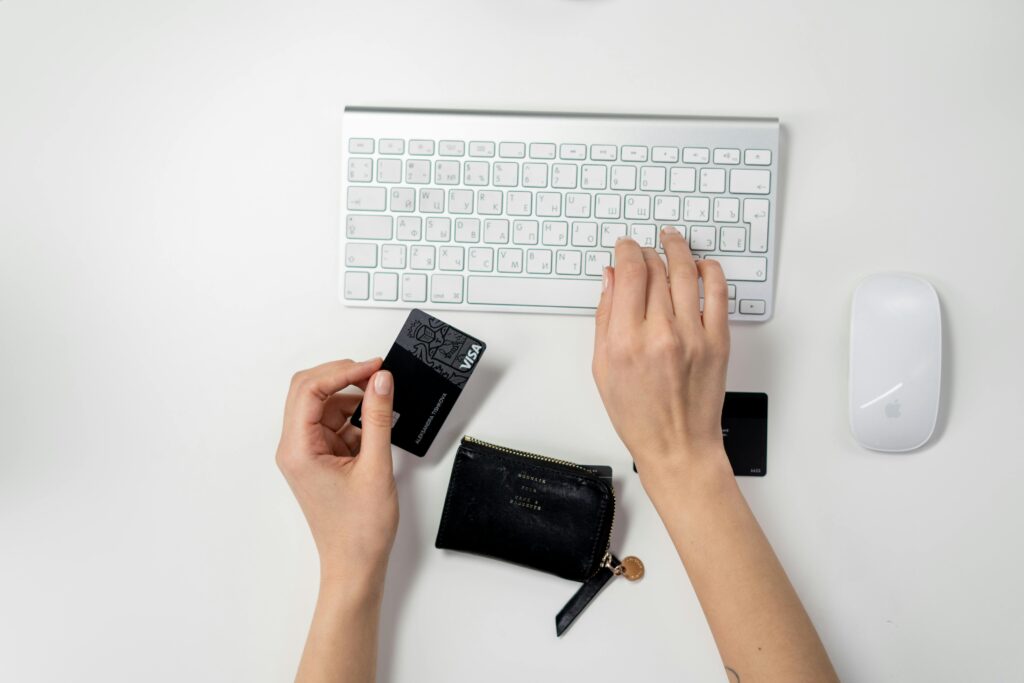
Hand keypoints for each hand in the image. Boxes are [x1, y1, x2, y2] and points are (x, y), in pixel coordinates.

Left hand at [276, 358, 397, 586]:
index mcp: (298, 449)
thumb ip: (378, 417)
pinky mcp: (320, 458)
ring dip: (352, 399)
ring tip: (383, 404)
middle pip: (310, 391)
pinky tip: (376, 426)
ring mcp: (306, 453)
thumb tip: (381, 381)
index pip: (310, 390)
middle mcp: (295, 448)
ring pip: (324, 406)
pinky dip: (355, 419)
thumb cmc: (359, 530)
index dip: (343, 371)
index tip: (374, 367)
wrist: (355, 565)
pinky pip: (334, 424)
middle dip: (343, 377)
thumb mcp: (376, 466)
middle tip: (376, 374)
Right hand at [592, 228, 730, 489]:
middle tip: (644, 248)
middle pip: (656, 269)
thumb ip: (605, 319)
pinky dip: (710, 271)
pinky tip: (701, 265)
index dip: (627, 251)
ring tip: (672, 240)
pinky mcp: (718, 341)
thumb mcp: (603, 369)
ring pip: (686, 273)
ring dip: (678, 249)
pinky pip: (718, 292)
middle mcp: (660, 334)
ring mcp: (693, 336)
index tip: (625, 247)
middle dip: (647, 251)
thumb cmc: (639, 416)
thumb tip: (610, 279)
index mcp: (625, 341)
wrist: (678, 446)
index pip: (629, 274)